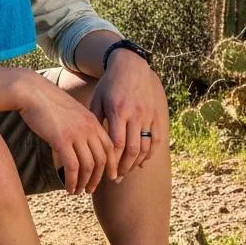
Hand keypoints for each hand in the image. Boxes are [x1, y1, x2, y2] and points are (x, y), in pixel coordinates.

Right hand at [19, 75, 115, 194]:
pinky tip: (68, 187)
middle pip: (102, 159)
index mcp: (92, 120)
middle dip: (98, 178)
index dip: (111, 165)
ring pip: (88, 166)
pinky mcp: (62, 140)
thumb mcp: (69, 111)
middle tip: (91, 189)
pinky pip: (72, 167)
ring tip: (78, 191)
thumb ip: (78, 125)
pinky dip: (73, 181)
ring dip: (85, 183)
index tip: (109, 177)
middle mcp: (88, 128)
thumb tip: (78, 141)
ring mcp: (76, 134)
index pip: (110, 147)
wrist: (31, 91)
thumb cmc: (45, 101)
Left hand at [89, 50, 168, 176]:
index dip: (112, 161)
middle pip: (132, 149)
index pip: (116, 143)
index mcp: (118, 111)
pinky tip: (141, 163)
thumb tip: (89, 144)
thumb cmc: (109, 85)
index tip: (106, 173)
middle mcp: (135, 115)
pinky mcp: (156, 115)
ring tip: (126, 172)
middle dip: (123, 167)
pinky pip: (156, 139)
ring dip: (136, 163)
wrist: (132, 67)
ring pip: (145, 147)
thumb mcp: (98, 99)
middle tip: (116, 178)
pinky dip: (149, 154)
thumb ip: (95, 120)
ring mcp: (148, 115)